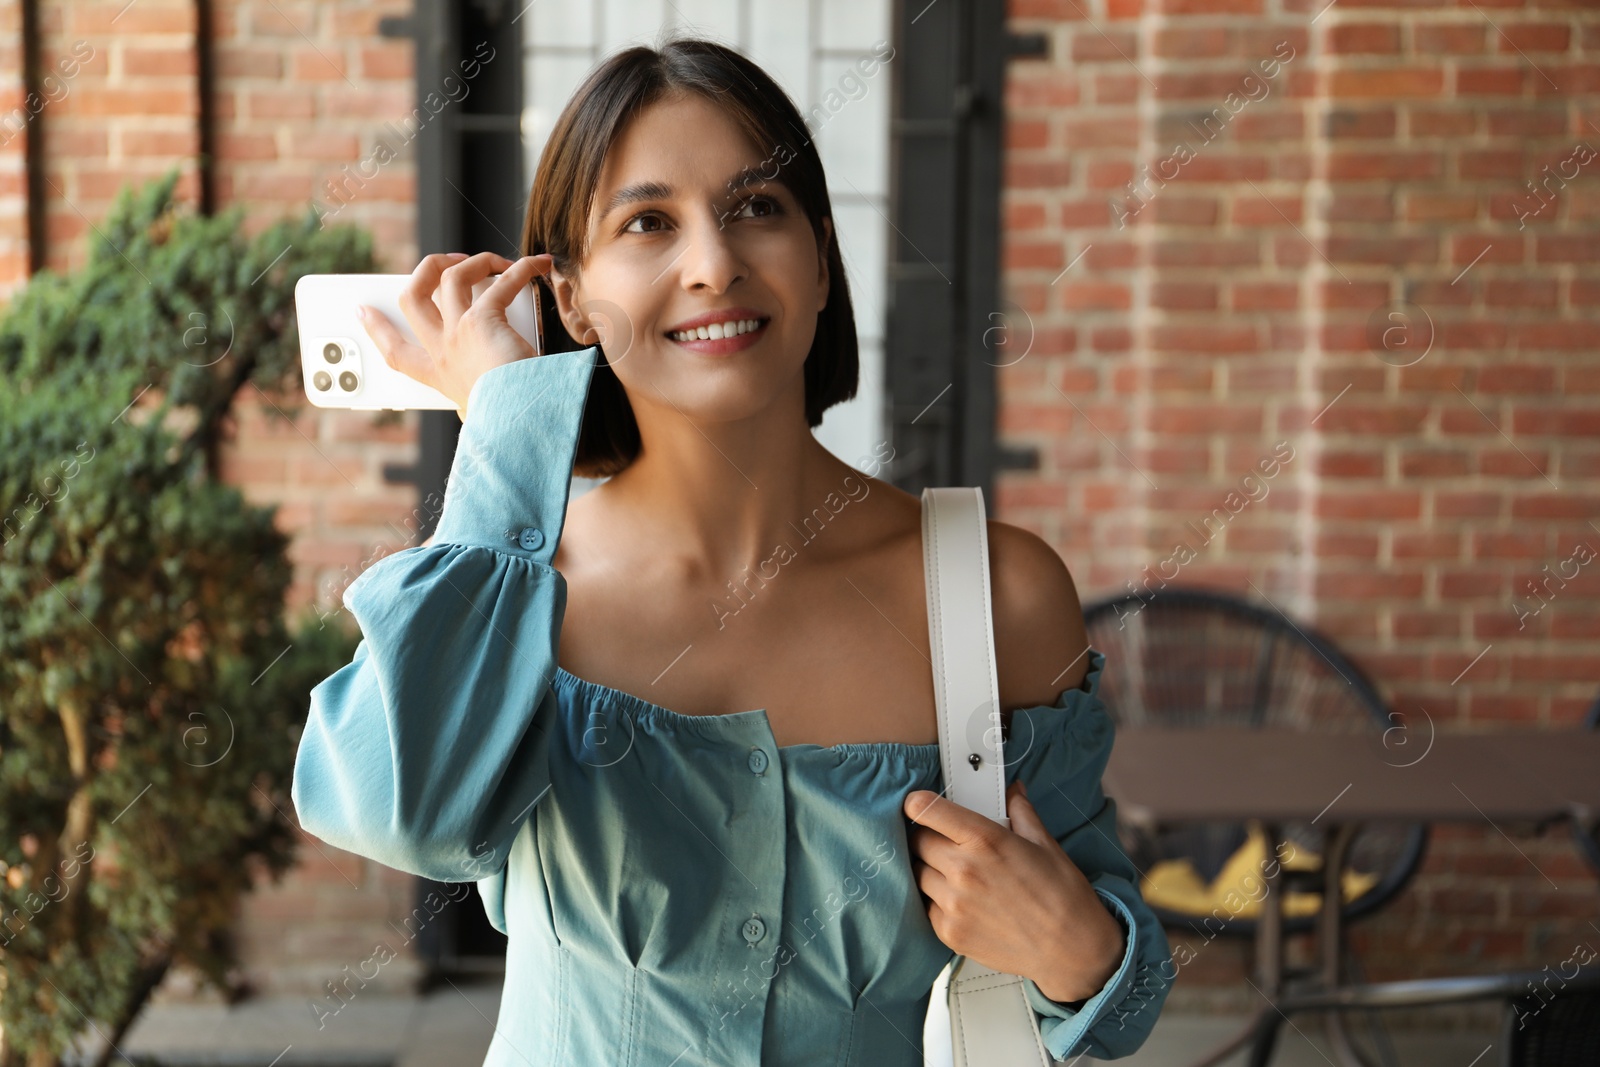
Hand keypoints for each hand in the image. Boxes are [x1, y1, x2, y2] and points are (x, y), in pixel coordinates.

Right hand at [356, 251, 552, 420]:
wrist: (517, 422)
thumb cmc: (505, 422)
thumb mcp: (476, 417)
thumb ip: (469, 407)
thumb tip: (470, 411)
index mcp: (439, 377)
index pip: (396, 352)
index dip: (377, 328)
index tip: (365, 310)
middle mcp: (443, 351)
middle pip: (413, 298)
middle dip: (425, 270)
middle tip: (446, 262)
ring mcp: (459, 333)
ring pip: (451, 277)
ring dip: (474, 262)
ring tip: (497, 262)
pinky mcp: (484, 321)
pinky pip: (502, 282)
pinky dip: (522, 269)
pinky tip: (536, 266)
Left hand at [904, 779, 1125, 1003]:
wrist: (1072, 950)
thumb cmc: (1063, 895)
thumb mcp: (1044, 844)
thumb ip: (1020, 812)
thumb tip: (1012, 790)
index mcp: (985, 840)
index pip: (926, 810)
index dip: (918, 804)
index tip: (918, 806)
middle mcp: (963, 871)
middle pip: (917, 841)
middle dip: (927, 837)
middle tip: (944, 842)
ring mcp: (954, 905)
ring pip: (917, 874)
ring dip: (930, 869)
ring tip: (955, 874)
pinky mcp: (950, 933)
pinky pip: (926, 906)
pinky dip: (937, 900)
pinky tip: (961, 901)